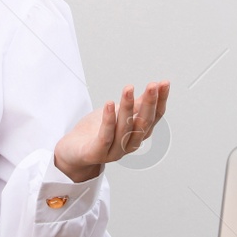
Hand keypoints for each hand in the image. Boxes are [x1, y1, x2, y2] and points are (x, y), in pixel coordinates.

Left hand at [53, 81, 169, 182]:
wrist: (72, 153)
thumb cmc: (95, 132)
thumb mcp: (117, 114)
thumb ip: (135, 105)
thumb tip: (153, 88)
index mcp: (137, 135)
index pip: (154, 117)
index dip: (160, 101)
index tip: (164, 83)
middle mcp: (129, 144)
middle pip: (143, 124)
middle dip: (149, 104)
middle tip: (152, 86)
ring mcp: (114, 151)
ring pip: (124, 128)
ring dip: (127, 107)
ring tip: (128, 88)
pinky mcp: (96, 153)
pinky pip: (105, 136)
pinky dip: (108, 120)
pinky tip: (109, 104)